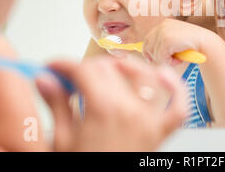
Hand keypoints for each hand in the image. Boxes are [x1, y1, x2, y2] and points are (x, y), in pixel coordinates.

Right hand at [35, 55, 186, 150]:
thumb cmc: (82, 168)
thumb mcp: (62, 141)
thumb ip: (56, 105)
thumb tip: (45, 80)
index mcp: (102, 109)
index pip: (83, 70)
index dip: (64, 64)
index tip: (54, 67)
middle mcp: (129, 110)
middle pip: (111, 69)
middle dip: (88, 66)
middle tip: (73, 75)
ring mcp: (149, 120)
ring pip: (147, 77)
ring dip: (130, 67)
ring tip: (112, 68)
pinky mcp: (161, 133)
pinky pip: (178, 107)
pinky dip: (176, 90)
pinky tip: (164, 76)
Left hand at [143, 19, 214, 65]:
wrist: (206, 43)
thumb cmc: (193, 45)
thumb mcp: (177, 41)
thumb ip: (165, 44)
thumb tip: (149, 56)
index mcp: (165, 24)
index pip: (148, 38)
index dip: (148, 51)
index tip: (151, 59)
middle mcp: (162, 26)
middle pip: (148, 46)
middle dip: (156, 57)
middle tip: (169, 61)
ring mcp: (164, 32)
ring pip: (154, 54)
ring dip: (165, 61)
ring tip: (177, 59)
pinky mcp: (166, 40)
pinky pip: (161, 57)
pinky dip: (170, 62)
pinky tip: (179, 60)